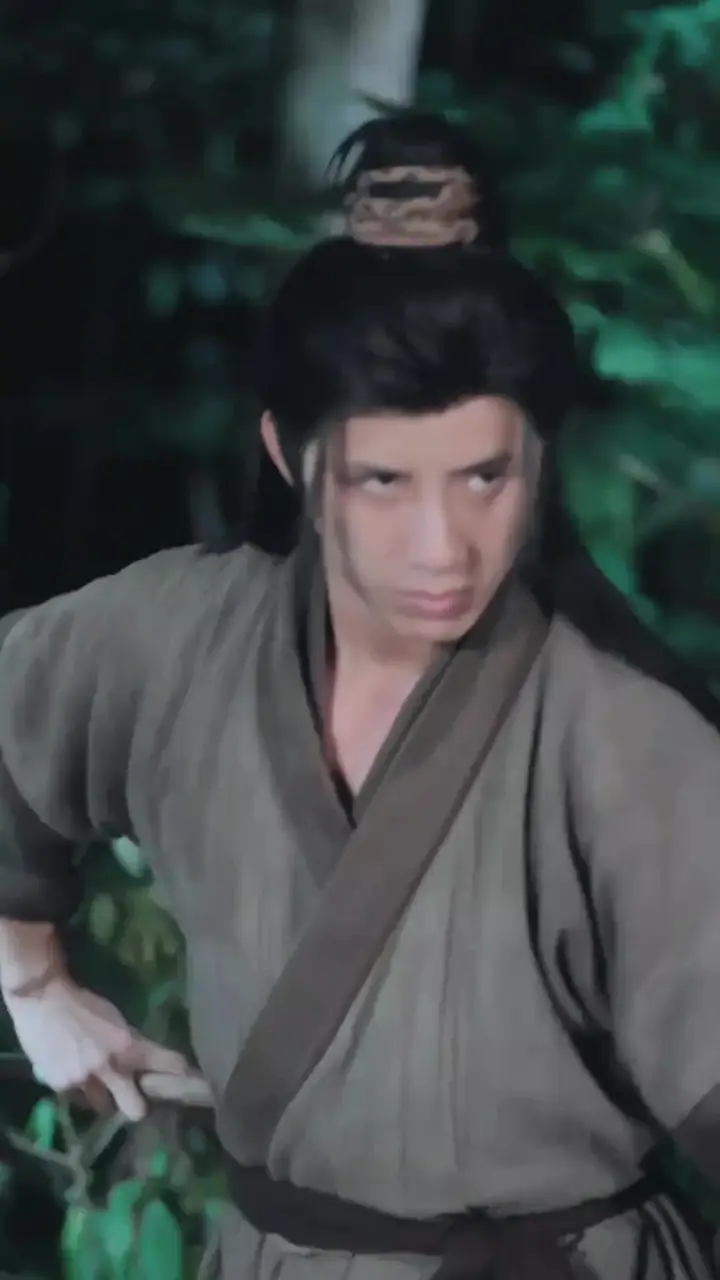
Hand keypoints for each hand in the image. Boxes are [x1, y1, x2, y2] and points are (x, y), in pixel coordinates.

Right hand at [4, 974, 190, 1119]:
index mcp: (127, 1046)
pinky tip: (71, 1071)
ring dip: (102, 1097)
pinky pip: (76, 1098)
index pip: (165, 1064)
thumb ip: (129, 1044)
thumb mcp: (115, 1019)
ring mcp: (83, 1080)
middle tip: (134, 1098)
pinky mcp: (59, 1086)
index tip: (189, 1079)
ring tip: (96, 1081)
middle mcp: (108, 1068)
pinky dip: (77, 1090)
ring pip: (102, 1106)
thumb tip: (143, 1065)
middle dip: (137, 1106)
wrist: (42, 999)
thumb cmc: (82, 1005)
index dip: (179, 1073)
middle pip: (135, 1110)